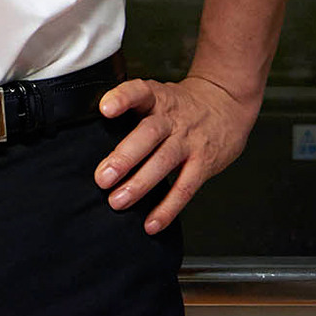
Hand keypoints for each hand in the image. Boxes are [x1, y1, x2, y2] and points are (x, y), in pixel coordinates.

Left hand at [92, 73, 259, 232]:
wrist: (227, 102)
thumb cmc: (180, 104)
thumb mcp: (157, 96)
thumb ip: (130, 111)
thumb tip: (88, 134)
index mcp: (156, 97)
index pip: (138, 91)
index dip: (122, 98)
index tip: (105, 109)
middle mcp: (172, 117)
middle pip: (148, 134)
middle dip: (125, 156)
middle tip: (102, 178)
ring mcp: (189, 140)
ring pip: (164, 161)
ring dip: (140, 184)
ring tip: (117, 201)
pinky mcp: (204, 162)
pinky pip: (185, 187)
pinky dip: (168, 208)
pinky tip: (151, 224)